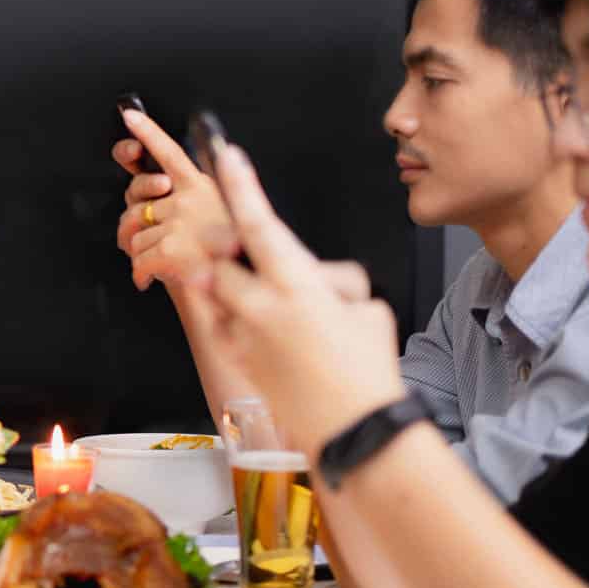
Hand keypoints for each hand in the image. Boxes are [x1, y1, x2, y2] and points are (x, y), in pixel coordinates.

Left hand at [112, 108, 232, 290]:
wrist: (247, 289)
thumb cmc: (235, 259)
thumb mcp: (219, 218)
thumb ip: (185, 202)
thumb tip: (150, 188)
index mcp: (202, 186)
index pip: (170, 152)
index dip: (147, 132)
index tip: (130, 116)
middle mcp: (190, 199)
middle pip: (135, 205)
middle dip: (130, 228)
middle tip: (138, 242)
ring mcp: (180, 222)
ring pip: (133, 236)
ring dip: (138, 254)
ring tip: (155, 264)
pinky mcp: (171, 247)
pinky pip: (138, 259)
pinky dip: (140, 274)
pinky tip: (148, 280)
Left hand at [188, 144, 407, 461]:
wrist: (352, 431)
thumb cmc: (367, 370)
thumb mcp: (366, 310)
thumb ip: (332, 283)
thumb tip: (314, 280)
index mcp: (298, 285)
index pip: (259, 225)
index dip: (241, 187)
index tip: (226, 156)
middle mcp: (261, 307)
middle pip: (220, 259)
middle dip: (228, 251)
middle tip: (250, 256)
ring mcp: (244, 335)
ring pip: (221, 294)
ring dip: (238, 292)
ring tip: (279, 312)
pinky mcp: (238, 360)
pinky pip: (229, 327)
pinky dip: (244, 325)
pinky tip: (277, 344)